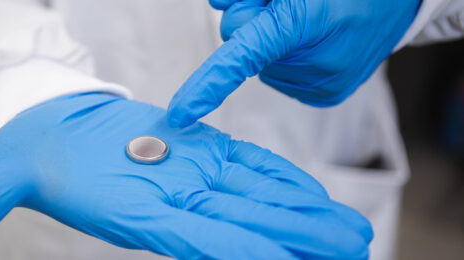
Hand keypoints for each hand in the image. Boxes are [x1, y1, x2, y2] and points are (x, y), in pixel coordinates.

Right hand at [0, 93, 371, 258]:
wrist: (53, 129)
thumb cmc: (34, 154)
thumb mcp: (0, 174)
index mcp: (131, 209)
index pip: (190, 239)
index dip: (235, 250)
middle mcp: (168, 199)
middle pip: (239, 222)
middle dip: (293, 239)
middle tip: (351, 248)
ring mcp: (187, 175)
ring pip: (252, 196)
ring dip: (299, 213)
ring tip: (349, 231)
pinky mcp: (195, 150)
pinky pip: (243, 167)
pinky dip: (278, 180)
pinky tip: (311, 193)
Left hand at [167, 0, 419, 126]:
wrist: (399, 2)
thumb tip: (218, 5)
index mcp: (301, 26)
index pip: (240, 58)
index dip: (206, 86)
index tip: (180, 115)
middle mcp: (312, 64)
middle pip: (240, 49)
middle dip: (249, 26)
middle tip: (283, 6)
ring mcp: (321, 85)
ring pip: (261, 66)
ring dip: (271, 43)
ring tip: (308, 24)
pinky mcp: (326, 95)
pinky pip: (281, 77)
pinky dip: (287, 59)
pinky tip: (313, 44)